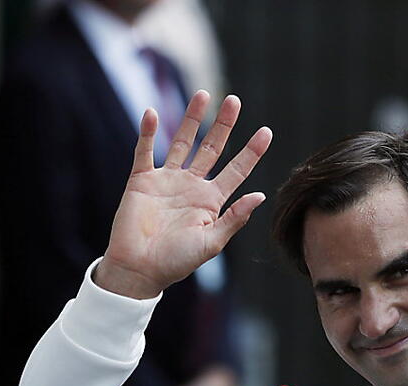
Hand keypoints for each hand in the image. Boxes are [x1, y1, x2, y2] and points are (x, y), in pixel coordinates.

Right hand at [95, 91, 272, 298]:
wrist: (140, 269)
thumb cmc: (177, 262)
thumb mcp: (212, 242)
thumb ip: (234, 218)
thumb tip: (260, 195)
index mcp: (211, 201)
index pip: (236, 170)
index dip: (251, 152)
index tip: (266, 132)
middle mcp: (191, 186)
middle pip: (211, 148)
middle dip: (223, 125)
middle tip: (235, 101)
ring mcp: (166, 180)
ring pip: (182, 142)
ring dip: (191, 119)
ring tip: (203, 94)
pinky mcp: (142, 180)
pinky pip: (144, 151)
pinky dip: (148, 132)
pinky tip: (153, 113)